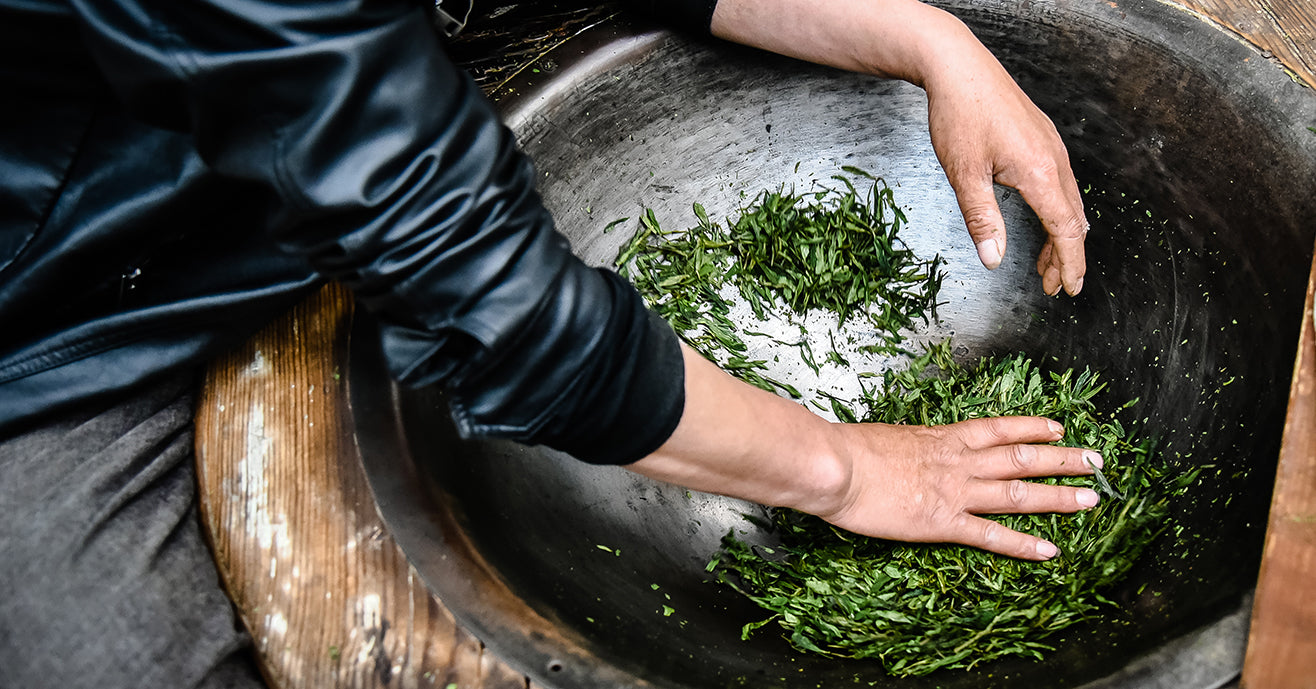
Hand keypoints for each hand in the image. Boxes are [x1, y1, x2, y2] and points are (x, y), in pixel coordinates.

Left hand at [711, 0, 1089, 296]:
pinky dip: (1056, 210)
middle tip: (1052, 286)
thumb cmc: (959, 117)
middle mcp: (1055, 160)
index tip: (1068, 290)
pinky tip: (1042, 219)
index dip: (1069, 264)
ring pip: (1067, 201)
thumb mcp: (964, 174)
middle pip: (1073, 219)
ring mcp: (1051, 146)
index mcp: (1041, 173)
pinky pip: (1060, 183)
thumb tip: (995, 262)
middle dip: (1065, 256)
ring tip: (1045, 263)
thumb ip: (982, 220)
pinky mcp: (1041, 138)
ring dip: (1060, 235)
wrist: (958, 66)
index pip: (1067, 231)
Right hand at [819, 416, 1101, 559]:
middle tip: (1095, 461)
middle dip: (1062, 459)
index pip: (1000, 429)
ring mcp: (955, 493)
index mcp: (943, 438)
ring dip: (1058, 497)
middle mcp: (958, 462)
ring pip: (1019, 493)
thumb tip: (911, 448)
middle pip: (1023, 458)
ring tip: (1090, 499)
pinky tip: (1049, 550)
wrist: (835, 466)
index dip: (1033, 428)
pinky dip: (1023, 543)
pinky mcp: (942, 524)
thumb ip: (910, 445)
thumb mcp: (888, 437)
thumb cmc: (849, 449)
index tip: (1059, 427)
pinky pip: (991, 536)